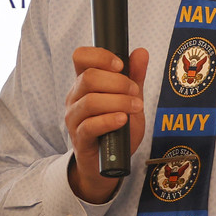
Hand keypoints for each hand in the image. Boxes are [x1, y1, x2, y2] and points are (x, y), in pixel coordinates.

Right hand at [62, 46, 148, 204]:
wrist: (108, 163)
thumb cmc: (117, 128)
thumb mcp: (130, 99)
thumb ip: (135, 77)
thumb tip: (141, 52)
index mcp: (84, 82)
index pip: (80, 57)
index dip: (100, 56)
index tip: (120, 65)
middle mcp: (75, 97)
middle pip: (89, 77)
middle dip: (118, 82)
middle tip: (135, 92)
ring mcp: (74, 117)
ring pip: (90, 101)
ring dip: (119, 102)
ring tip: (135, 108)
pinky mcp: (79, 137)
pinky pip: (91, 125)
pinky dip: (110, 120)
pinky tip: (123, 120)